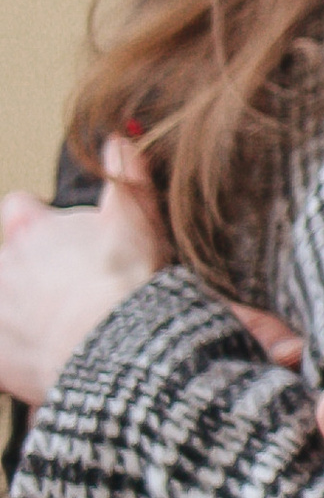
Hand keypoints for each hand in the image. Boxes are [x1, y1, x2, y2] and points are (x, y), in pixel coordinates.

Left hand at [0, 141, 170, 407]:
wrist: (120, 347)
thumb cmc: (126, 281)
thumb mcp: (135, 216)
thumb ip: (125, 173)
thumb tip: (119, 141)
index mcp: (30, 228)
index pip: (18, 209)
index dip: (38, 220)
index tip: (56, 237)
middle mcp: (4, 265)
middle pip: (9, 259)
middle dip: (32, 272)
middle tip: (69, 288)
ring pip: (5, 302)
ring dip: (21, 310)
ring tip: (58, 325)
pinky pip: (1, 352)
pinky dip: (13, 353)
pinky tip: (39, 356)